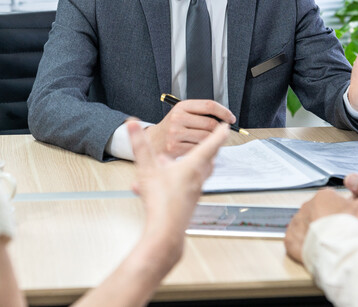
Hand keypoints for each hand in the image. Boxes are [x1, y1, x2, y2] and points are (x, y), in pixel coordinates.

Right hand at [128, 120, 228, 270]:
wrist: (165, 233)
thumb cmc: (161, 202)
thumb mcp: (147, 169)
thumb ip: (140, 145)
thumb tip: (132, 124)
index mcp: (192, 167)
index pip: (210, 145)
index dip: (219, 134)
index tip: (225, 127)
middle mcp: (197, 179)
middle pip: (208, 160)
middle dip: (210, 149)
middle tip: (212, 141)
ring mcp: (194, 193)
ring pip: (197, 174)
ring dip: (192, 165)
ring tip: (175, 162)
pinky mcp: (187, 204)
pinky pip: (185, 186)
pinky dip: (177, 180)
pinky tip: (159, 184)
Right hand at [146, 99, 235, 156]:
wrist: (154, 141)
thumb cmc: (173, 127)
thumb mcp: (182, 113)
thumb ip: (200, 113)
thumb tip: (224, 118)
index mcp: (182, 106)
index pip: (209, 105)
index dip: (223, 112)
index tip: (230, 118)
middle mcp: (178, 117)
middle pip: (210, 123)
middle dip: (220, 130)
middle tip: (221, 134)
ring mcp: (176, 133)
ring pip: (206, 137)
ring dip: (212, 141)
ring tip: (209, 142)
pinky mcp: (175, 147)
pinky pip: (198, 149)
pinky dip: (204, 150)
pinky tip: (201, 150)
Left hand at [285, 188, 357, 263]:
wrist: (340, 250)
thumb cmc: (352, 229)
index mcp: (324, 196)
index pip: (331, 199)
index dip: (341, 210)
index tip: (346, 219)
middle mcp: (307, 206)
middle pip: (318, 211)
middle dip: (326, 221)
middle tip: (338, 233)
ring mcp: (297, 223)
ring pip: (306, 225)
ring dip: (315, 232)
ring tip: (327, 243)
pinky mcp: (291, 239)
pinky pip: (296, 240)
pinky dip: (304, 244)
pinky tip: (315, 249)